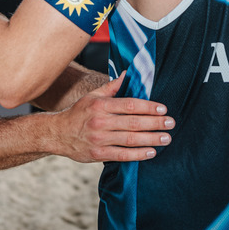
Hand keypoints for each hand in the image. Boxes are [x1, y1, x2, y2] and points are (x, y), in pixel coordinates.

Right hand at [51, 74, 171, 162]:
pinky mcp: (98, 154)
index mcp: (101, 105)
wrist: (57, 134)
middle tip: (171, 123)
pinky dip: (138, 154)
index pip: (130, 105)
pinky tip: (151, 152)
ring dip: (151, 139)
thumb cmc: (78, 113)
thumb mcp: (92, 96)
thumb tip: (128, 74)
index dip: (148, 107)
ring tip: (166, 138)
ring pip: (130, 139)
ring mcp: (99, 139)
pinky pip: (122, 155)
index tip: (163, 109)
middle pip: (133, 122)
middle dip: (155, 123)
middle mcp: (100, 122)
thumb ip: (112, 87)